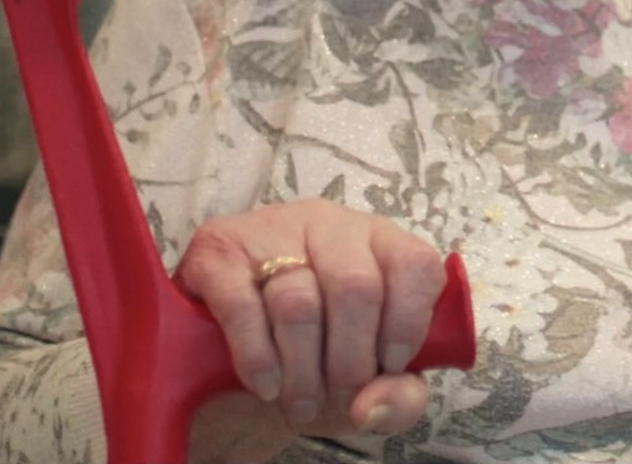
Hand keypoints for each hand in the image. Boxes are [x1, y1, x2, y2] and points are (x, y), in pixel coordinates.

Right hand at [176, 199, 449, 455]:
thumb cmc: (319, 363)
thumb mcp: (369, 386)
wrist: (233, 366)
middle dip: (350, 361)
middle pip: (356, 288)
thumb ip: (399, 398)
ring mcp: (269, 230)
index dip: (408, 323)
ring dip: (302, 371)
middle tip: (338, 397)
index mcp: (379, 244)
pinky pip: (242, 306)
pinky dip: (258, 357)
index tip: (389, 365)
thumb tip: (374, 406)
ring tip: (300, 402)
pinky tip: (265, 384)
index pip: (415, 263)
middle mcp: (328, 225)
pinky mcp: (216, 251)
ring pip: (298, 303)